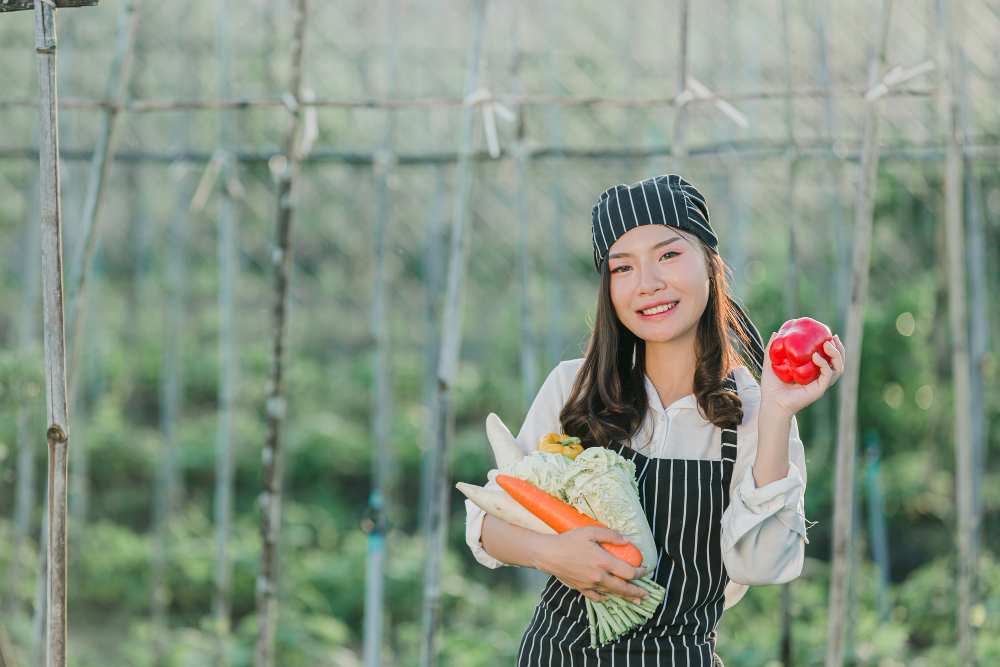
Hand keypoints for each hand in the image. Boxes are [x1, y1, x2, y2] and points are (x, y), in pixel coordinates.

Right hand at [535, 526, 649, 603]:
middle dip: (637, 591)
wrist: (547, 554)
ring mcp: (590, 584)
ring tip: (635, 599)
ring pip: (612, 593)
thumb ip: (610, 535)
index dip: (640, 572)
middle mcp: (599, 576)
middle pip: (623, 587)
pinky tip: (609, 597)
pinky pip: (596, 596)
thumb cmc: (568, 540)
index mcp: (603, 562)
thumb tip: (627, 540)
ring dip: (625, 596)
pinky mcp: (581, 588)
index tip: (645, 569)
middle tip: (646, 593)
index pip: (628, 572)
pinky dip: (605, 597)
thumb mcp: (590, 531)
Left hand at [760, 333, 845, 415]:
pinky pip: (827, 375)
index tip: (830, 334)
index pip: (829, 358)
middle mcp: (819, 378)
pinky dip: (824, 364)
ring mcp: (820, 384)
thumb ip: (772, 349)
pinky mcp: (819, 390)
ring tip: (827, 344)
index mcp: (813, 372)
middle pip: (838, 363)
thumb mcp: (771, 363)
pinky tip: (816, 356)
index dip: (834, 347)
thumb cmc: (771, 386)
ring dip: (836, 355)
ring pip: (838, 368)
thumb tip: (776, 332)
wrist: (771, 402)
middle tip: (833, 338)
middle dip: (839, 349)